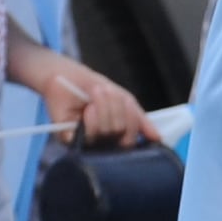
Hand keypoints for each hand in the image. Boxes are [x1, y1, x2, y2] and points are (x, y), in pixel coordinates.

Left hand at [30, 55, 150, 147]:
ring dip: (105, 107)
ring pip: (108, 133)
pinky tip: (87, 108)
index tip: (126, 102)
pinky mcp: (69, 140)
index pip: (132, 141)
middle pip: (122, 135)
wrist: (63, 76)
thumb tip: (158, 139)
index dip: (133, 121)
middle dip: (117, 109)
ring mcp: (85, 144)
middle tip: (105, 92)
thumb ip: (140, 119)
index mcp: (114, 137)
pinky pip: (89, 137)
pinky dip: (92, 119)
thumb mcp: (123, 100)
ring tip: (95, 94)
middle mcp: (100, 144)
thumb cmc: (91, 87)